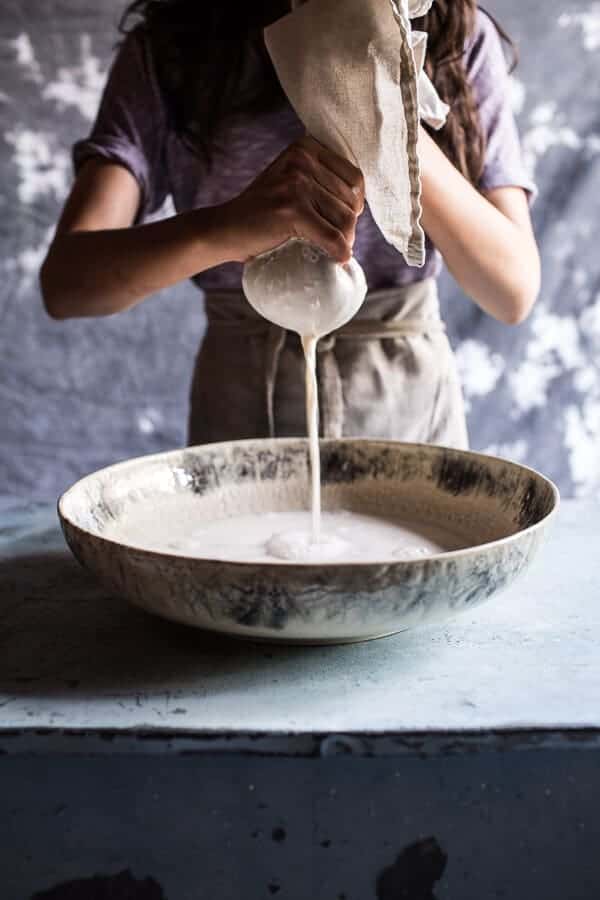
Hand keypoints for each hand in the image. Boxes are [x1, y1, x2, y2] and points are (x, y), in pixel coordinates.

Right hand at [216, 135, 364, 263]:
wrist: (224, 230)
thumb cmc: (261, 213)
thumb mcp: (289, 182)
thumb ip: (317, 179)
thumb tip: (361, 202)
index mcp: (305, 148)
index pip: (354, 178)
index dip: (353, 204)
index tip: (338, 220)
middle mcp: (302, 159)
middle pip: (352, 200)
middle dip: (347, 226)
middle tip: (331, 241)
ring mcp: (296, 183)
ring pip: (346, 219)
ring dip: (344, 241)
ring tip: (330, 250)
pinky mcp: (292, 209)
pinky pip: (332, 236)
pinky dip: (339, 252)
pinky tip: (337, 259)